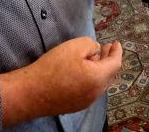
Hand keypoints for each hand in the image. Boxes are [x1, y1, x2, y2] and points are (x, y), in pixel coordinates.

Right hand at [0, 37, 121, 126]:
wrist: (31, 93)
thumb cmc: (52, 68)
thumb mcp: (74, 46)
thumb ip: (91, 45)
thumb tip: (96, 51)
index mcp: (98, 78)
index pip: (115, 63)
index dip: (117, 51)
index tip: (116, 43)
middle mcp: (96, 92)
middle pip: (109, 74)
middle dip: (109, 59)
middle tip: (107, 47)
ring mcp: (86, 101)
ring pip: (100, 82)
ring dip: (100, 68)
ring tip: (95, 57)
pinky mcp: (76, 105)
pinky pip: (90, 89)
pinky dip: (92, 77)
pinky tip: (83, 70)